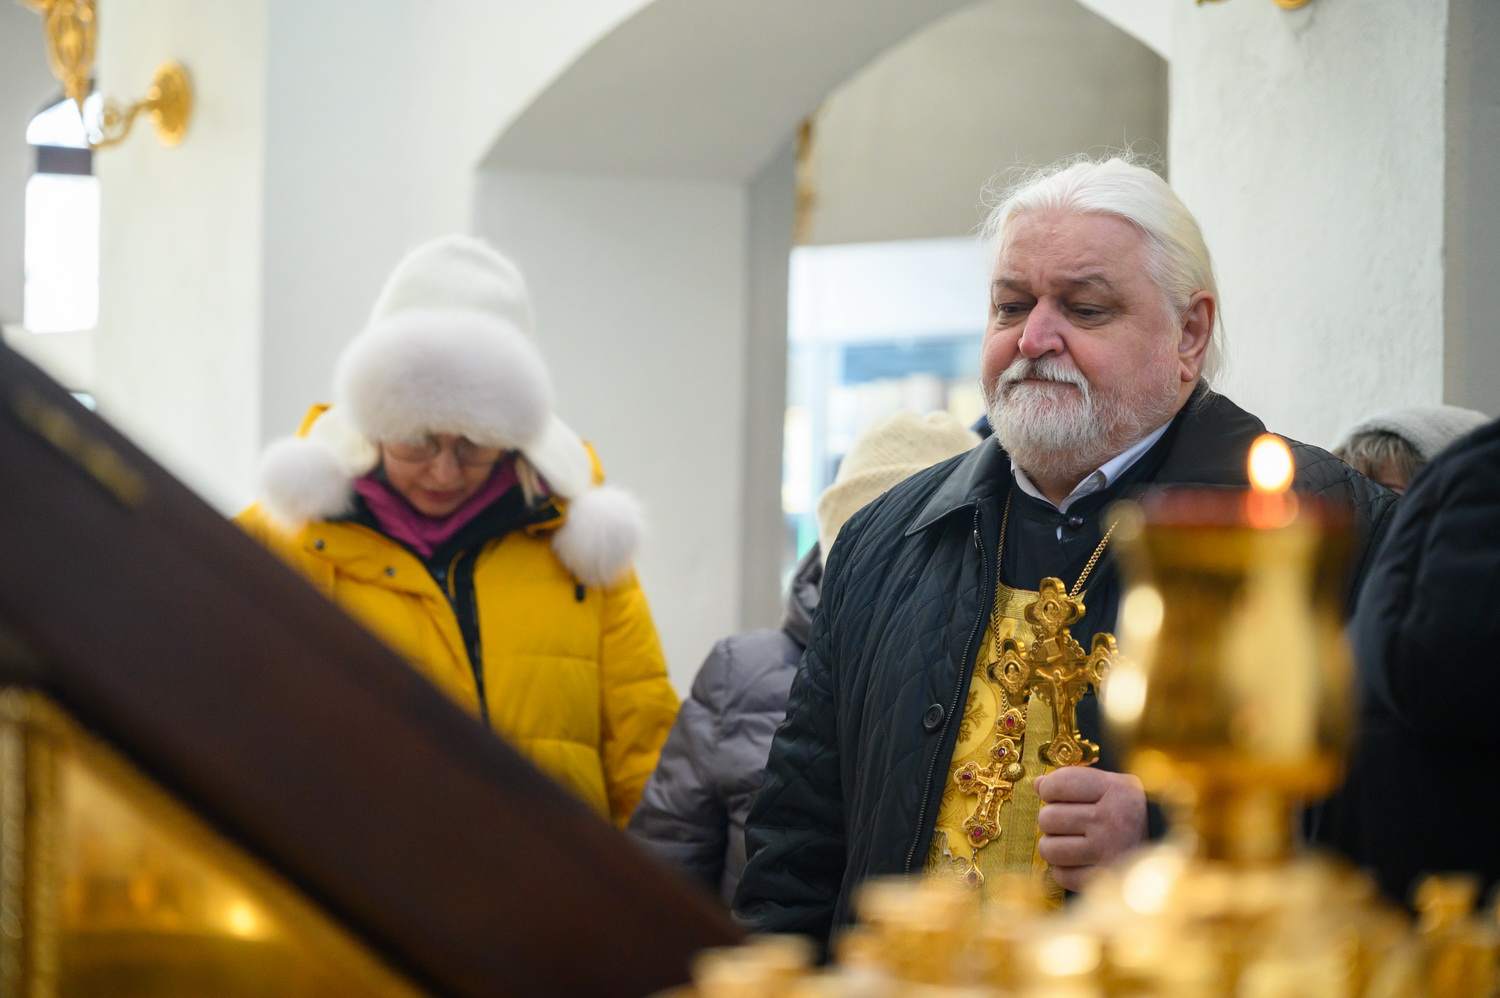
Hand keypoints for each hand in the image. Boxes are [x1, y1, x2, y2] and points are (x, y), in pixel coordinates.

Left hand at [1035, 766, 1146, 891]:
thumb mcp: (1113, 786)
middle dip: (1052, 820)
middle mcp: (1112, 820)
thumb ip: (1076, 781)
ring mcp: (1107, 852)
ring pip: (1048, 848)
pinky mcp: (1104, 881)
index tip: (1055, 795)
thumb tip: (1038, 784)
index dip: (1049, 789)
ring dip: (1054, 846)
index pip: (1059, 784)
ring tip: (1071, 843)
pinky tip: (1080, 862)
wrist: (1168, 852)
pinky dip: (1065, 870)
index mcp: (1116, 790)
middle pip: (1047, 817)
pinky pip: (1061, 875)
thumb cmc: (1131, 815)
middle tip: (1069, 823)